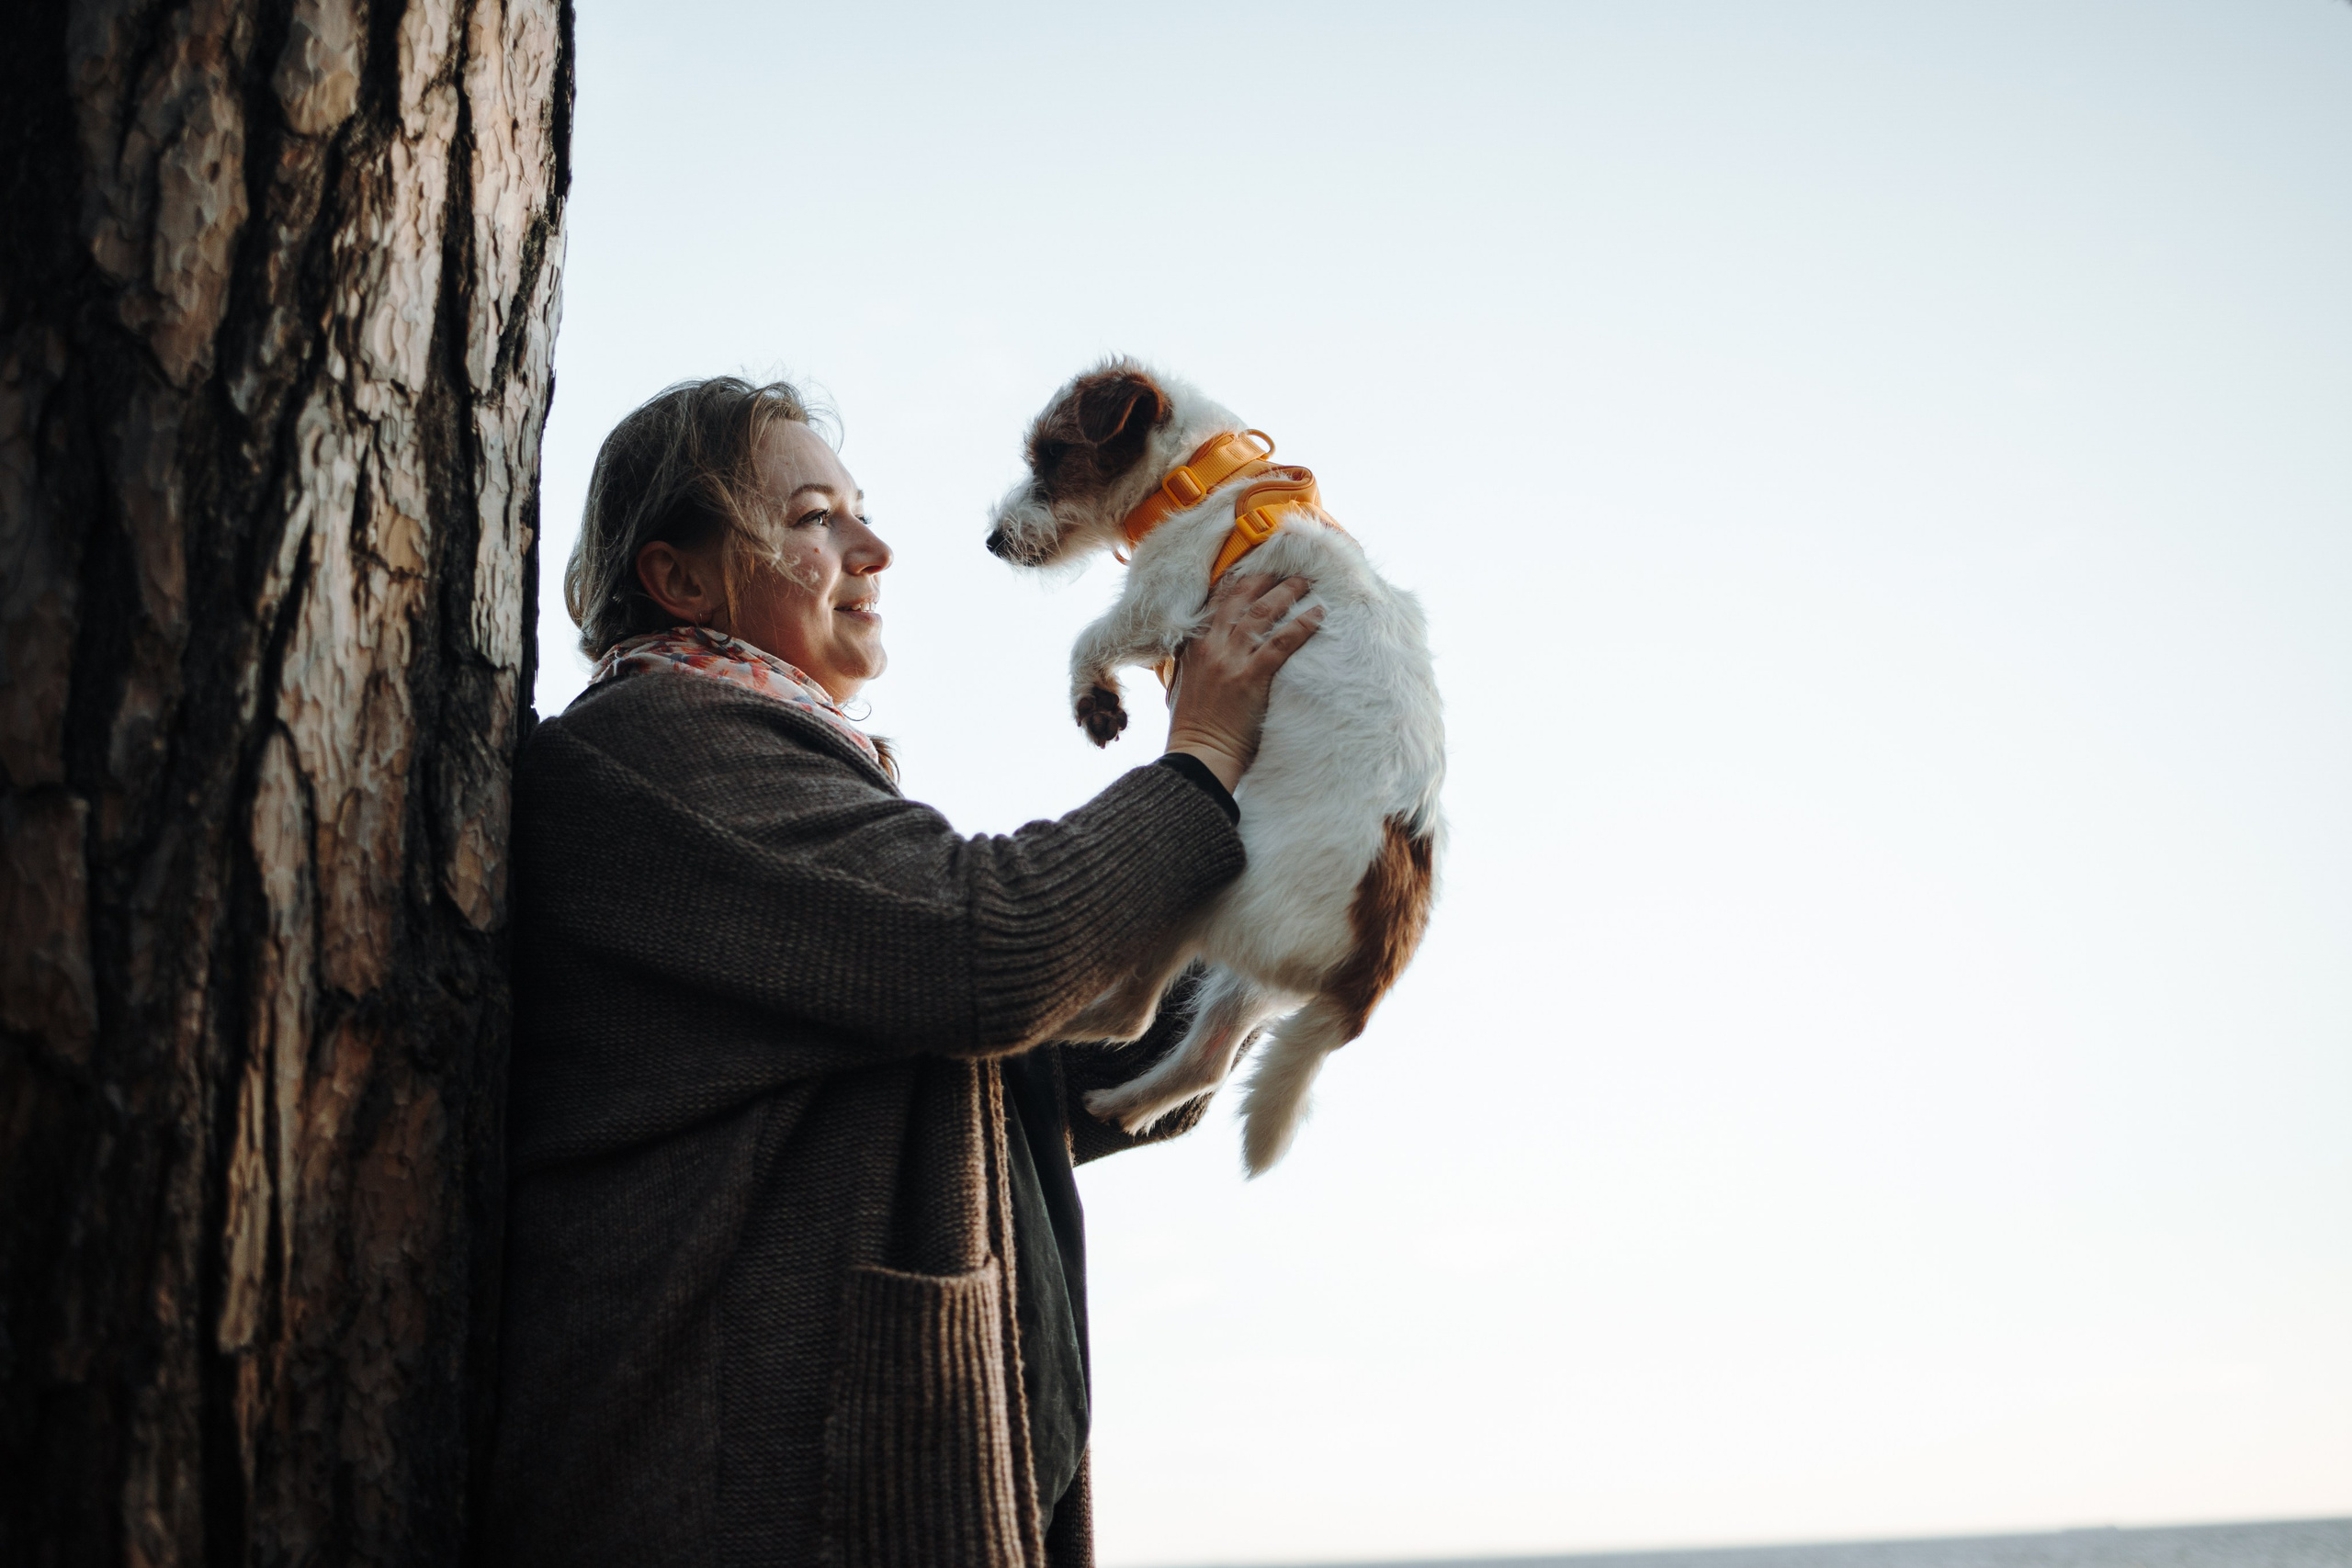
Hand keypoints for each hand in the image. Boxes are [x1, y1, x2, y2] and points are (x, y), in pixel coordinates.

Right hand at [1164, 573, 1325, 792]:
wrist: (1198, 756)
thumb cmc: (1193, 728)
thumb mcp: (1184, 686)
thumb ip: (1195, 663)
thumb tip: (1207, 650)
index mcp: (1193, 646)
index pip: (1216, 601)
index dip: (1238, 580)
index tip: (1257, 567)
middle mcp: (1211, 646)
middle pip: (1240, 598)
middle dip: (1266, 579)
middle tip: (1287, 568)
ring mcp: (1230, 661)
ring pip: (1262, 613)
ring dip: (1286, 593)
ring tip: (1305, 582)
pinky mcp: (1250, 678)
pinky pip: (1281, 643)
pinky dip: (1300, 626)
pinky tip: (1317, 616)